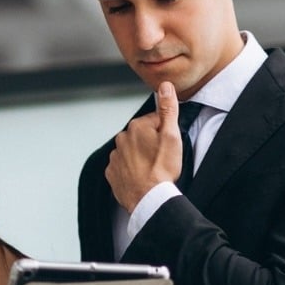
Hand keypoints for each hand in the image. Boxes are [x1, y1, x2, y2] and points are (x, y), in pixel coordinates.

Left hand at [107, 81, 183, 211]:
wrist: (149, 198)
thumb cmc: (162, 168)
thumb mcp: (172, 136)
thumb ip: (168, 109)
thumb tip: (165, 86)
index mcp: (136, 126)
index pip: (155, 122)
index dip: (165, 133)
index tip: (169, 146)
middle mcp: (121, 139)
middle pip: (142, 136)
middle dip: (152, 144)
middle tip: (162, 159)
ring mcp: (115, 157)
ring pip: (132, 151)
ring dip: (141, 157)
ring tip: (153, 170)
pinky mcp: (112, 173)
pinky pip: (123, 167)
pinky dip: (131, 171)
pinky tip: (142, 177)